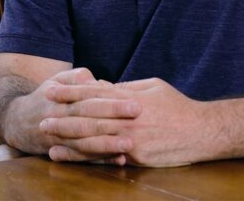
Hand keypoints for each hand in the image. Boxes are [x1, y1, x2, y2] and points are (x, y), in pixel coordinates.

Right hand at [4, 67, 134, 164]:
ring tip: (129, 144)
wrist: (16, 122)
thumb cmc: (45, 98)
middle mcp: (59, 118)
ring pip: (84, 143)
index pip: (89, 99)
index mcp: (61, 99)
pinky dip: (100, 160)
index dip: (111, 100)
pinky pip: (82, 158)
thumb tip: (93, 79)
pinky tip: (118, 160)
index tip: (134, 100)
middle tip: (138, 115)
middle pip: (88, 119)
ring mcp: (59, 138)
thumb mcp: (56, 81)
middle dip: (113, 118)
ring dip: (107, 144)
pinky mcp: (61, 153)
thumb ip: (76, 76)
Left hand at [41, 77, 213, 166]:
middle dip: (62, 117)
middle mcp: (127, 118)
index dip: (70, 91)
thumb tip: (101, 86)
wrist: (203, 132)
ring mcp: (131, 139)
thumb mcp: (152, 87)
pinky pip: (106, 157)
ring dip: (68, 139)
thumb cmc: (178, 106)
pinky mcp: (136, 157)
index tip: (51, 89)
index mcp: (129, 98)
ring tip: (48, 139)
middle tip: (41, 117)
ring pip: (93, 139)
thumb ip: (125, 88)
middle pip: (88, 117)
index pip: (93, 93)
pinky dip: (85, 157)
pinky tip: (70, 157)